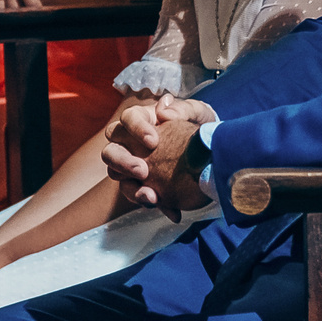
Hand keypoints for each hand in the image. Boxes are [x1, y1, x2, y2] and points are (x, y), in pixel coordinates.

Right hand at [102, 96, 217, 217]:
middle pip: (110, 151)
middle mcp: (129, 143)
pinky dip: (157, 206)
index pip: (128, 119)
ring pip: (117, 177)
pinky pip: (140, 197)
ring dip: (133, 189)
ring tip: (153, 197)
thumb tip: (164, 113)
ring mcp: (133, 166)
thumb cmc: (200, 125)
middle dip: (123, 162)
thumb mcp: (198, 113)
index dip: (136, 129)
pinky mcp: (143, 185)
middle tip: (143, 171)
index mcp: (141, 119)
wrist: (211, 151)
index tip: (154, 141)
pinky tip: (173, 212)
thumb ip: (184, 109)